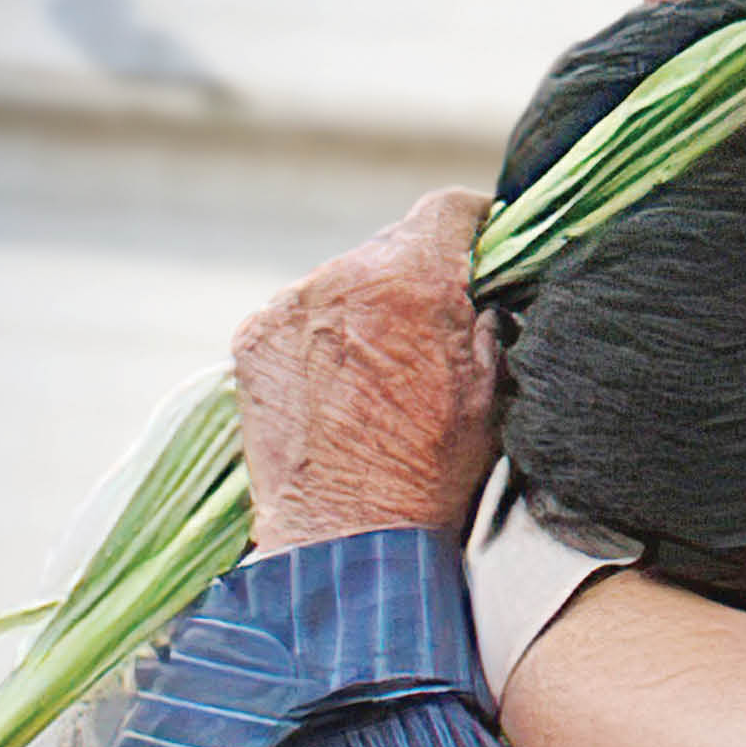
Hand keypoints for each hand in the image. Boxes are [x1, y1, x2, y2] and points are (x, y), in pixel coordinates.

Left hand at [234, 189, 500, 552]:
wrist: (346, 537)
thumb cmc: (428, 472)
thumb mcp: (492, 390)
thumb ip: (487, 318)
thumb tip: (485, 288)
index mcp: (413, 280)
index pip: (449, 209)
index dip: (474, 224)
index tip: (481, 244)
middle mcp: (343, 277)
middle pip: (392, 247)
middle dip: (416, 278)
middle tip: (430, 335)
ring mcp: (289, 305)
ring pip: (343, 282)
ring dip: (364, 310)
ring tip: (378, 375)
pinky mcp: (253, 337)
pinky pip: (298, 314)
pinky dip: (320, 337)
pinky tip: (337, 387)